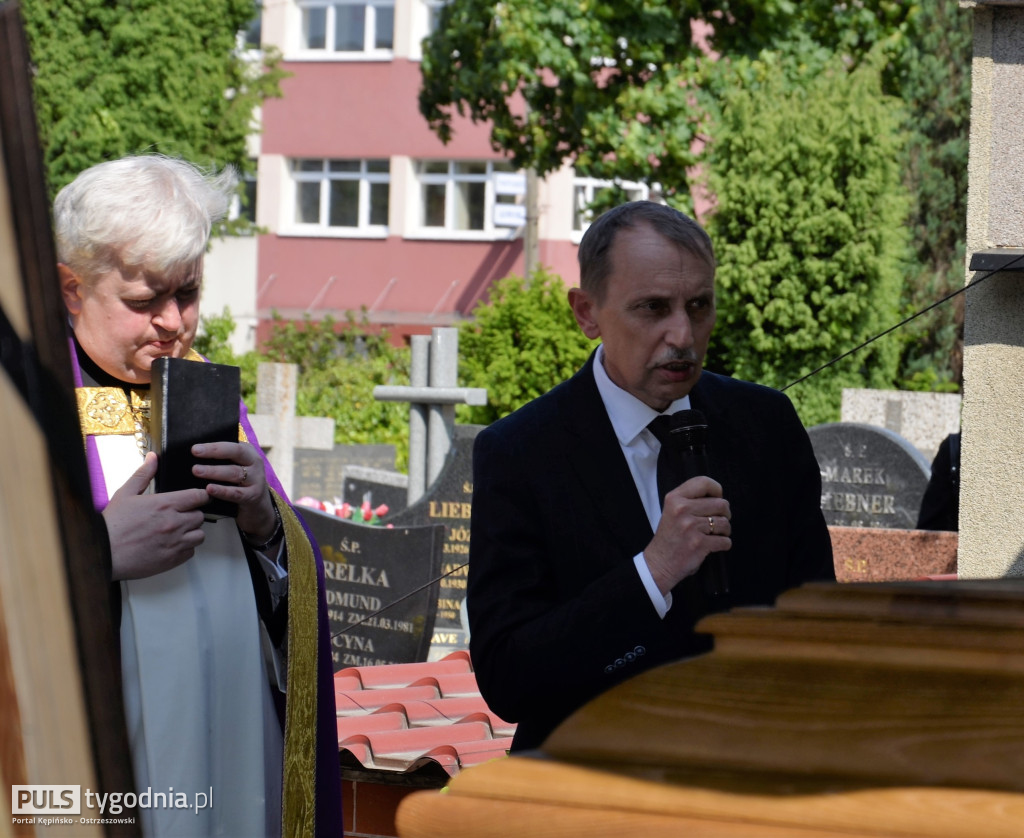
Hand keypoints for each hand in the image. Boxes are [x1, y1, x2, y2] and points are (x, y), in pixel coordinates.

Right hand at [104, 452, 208, 579]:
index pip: (199, 496)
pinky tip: (171, 544)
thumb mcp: (125, 494)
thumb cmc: (112, 525)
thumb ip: (143, 474)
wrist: (103, 552)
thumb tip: (153, 458)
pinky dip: (185, 548)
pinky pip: (191, 552)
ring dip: (191, 532)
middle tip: (180, 516)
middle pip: (200, 516)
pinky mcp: (172, 559)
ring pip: (199, 535)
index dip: (200, 496)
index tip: (197, 498)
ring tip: (177, 531)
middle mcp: (174, 523)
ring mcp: (175, 542)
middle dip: (192, 514)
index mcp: (165, 504)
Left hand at [191, 441, 276, 542]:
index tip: (195, 448)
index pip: (232, 444)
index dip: (214, 445)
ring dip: (214, 471)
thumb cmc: (239, 484)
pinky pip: (236, 492)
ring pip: (234, 472)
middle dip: (214, 451)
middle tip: (195, 452)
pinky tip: (209, 489)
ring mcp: (256, 479)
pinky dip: (222, 490)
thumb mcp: (235, 467)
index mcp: (249, 452)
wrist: (258, 508)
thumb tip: (196, 454)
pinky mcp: (254, 496)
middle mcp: (255, 463)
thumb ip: (221, 460)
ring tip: (197, 471)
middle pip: (236, 453)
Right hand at [643, 476, 731, 594]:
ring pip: (725, 523)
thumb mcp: (672, 511)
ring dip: (724, 531)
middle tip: (717, 521)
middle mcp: (682, 510)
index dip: (716, 489)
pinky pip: (725, 541)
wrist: (658, 563)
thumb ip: (690, 500)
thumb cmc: (669, 537)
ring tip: (714, 534)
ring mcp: (690, 527)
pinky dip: (723, 544)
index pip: (703, 482)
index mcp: (674, 498)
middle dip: (725, 514)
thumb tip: (718, 496)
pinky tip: (712, 546)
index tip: (716, 498)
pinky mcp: (699, 544)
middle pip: (721, 504)